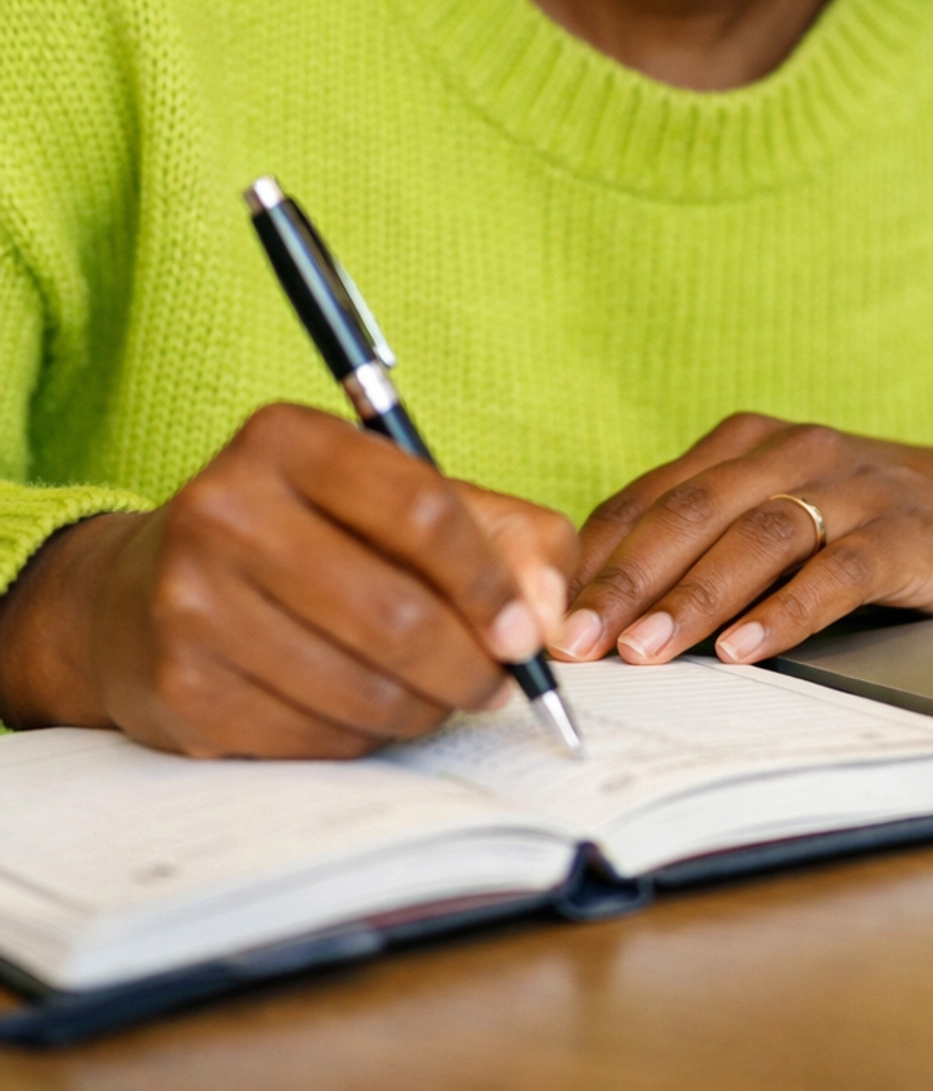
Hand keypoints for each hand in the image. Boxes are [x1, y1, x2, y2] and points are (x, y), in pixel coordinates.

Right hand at [0, 404, 576, 757]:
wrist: (136, 595)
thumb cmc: (305, 538)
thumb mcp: (403, 500)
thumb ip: (508, 538)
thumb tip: (550, 620)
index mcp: (288, 440)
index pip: (420, 510)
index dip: (490, 583)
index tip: (525, 634)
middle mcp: (226, 508)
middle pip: (395, 612)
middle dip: (468, 665)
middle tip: (495, 685)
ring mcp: (192, 601)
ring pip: (360, 687)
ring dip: (422, 710)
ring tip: (433, 698)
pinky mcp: (179, 688)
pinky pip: (313, 739)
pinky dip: (361, 739)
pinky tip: (363, 714)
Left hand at [553, 414, 932, 668]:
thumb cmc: (877, 527)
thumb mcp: (786, 521)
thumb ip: (709, 547)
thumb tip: (607, 614)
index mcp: (749, 443)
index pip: (652, 498)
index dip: (595, 558)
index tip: (546, 615)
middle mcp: (793, 450)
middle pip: (692, 510)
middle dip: (627, 580)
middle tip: (579, 640)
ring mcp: (852, 485)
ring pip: (756, 536)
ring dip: (694, 597)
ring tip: (648, 652)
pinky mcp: (906, 530)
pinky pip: (837, 570)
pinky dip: (788, 611)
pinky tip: (749, 650)